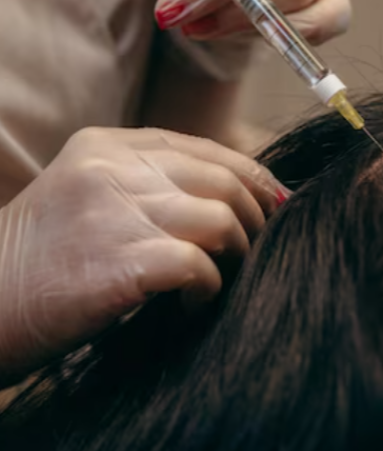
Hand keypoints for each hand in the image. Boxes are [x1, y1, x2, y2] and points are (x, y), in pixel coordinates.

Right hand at [0, 127, 285, 379]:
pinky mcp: (122, 260)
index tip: (276, 201)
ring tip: (220, 280)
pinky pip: (200, 266)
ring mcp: (117, 210)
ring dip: (235, 255)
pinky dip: (208, 289)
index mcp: (105, 145)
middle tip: (257, 249)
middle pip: (221, 180)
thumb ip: (143, 182)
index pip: (201, 148)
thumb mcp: (84, 195)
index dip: (250, 174)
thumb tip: (227, 198)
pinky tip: (191, 305)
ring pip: (220, 219)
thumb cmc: (38, 260)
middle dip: (255, 217)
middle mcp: (112, 167)